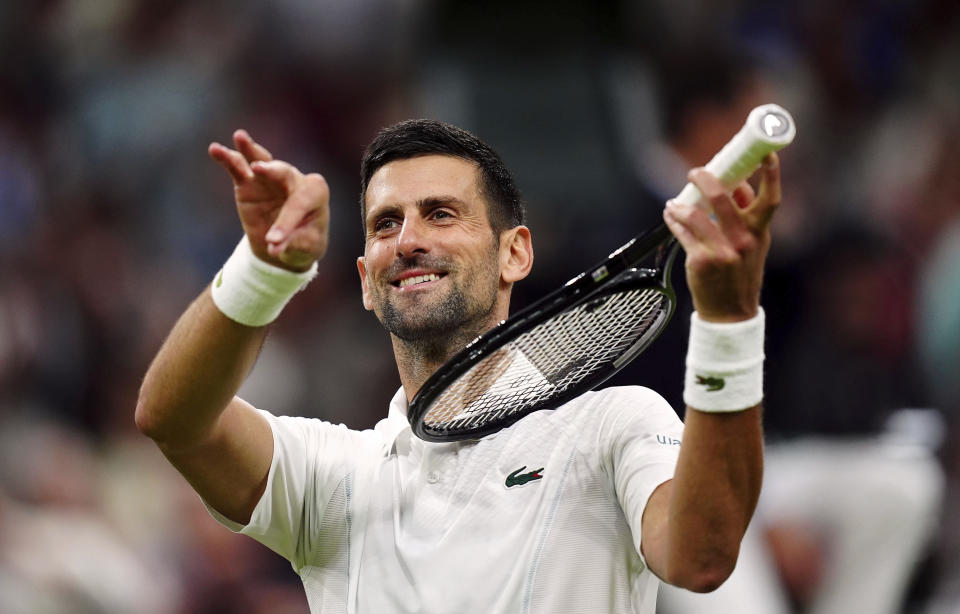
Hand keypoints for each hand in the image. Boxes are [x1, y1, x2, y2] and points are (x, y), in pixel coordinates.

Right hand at [208, 130, 328, 271]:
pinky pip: (238, 168)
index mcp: (316, 192)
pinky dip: (227, 159)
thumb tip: (274, 247)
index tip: (273, 242)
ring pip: (261, 160)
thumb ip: (292, 244)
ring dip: (250, 149)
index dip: (286, 222)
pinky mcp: (249, 182)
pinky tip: (215, 149)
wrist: (286, 246)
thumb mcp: (306, 248)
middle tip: (258, 170)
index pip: (299, 203)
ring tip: (240, 138)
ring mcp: (270, 178)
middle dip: (271, 172)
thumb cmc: (304, 242)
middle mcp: (294, 179)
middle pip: (284, 172)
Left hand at [662, 153, 780, 321]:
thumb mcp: (753, 244)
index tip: (766, 154)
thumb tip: (737, 182)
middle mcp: (744, 240)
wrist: (730, 312)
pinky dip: (674, 220)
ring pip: (696, 214)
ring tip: (674, 203)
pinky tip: (670, 216)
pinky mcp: (701, 261)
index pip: (771, 198)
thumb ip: (746, 214)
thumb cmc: (740, 273)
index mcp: (760, 232)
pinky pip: (682, 232)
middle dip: (706, 179)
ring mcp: (722, 251)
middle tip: (695, 172)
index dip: (771, 174)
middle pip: (723, 198)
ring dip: (681, 204)